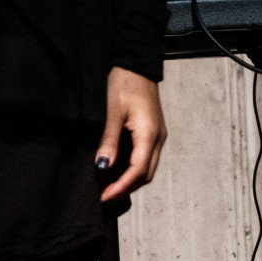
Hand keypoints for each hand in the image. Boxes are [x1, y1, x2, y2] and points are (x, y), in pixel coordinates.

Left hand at [98, 67, 166, 201]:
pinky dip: (134, 168)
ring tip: (110, 185)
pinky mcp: (154, 131)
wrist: (137, 64)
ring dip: (131, 180)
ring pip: (148, 168)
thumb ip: (110, 141)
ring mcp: (158, 135)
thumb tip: (102, 166)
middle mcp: (158, 139)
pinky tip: (119, 169)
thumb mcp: (113, 112)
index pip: (138, 171)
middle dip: (127, 188)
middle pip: (146, 175)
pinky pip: (147, 157)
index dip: (121, 187)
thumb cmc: (125, 84)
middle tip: (105, 195)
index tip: (105, 196)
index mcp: (149, 135)